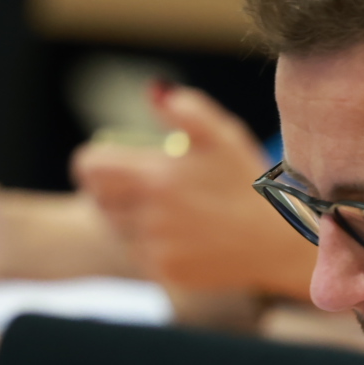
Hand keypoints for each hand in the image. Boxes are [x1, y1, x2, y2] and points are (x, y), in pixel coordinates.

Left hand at [71, 85, 315, 299]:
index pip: (88, 167)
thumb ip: (185, 108)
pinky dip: (149, 244)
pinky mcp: (165, 273)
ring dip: (129, 218)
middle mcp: (149, 216)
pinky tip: (180, 234)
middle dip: (112, 189)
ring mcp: (156, 248)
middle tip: (142, 185)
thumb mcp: (222, 135)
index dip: (93, 161)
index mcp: (154, 176)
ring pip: (117, 229)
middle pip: (99, 200)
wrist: (275, 241)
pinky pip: (138, 255)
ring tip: (165, 210)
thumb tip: (152, 91)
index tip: (108, 161)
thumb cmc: (247, 181)